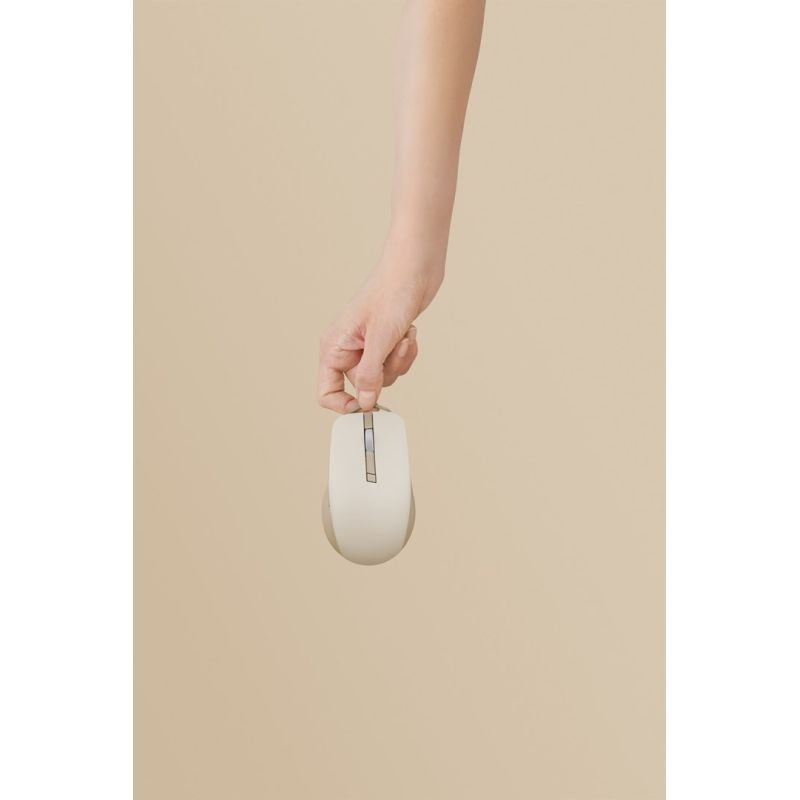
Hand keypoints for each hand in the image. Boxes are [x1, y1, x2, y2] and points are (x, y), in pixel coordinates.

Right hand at [317, 238, 443, 412]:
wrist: (415, 269)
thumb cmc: (392, 292)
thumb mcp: (380, 340)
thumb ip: (369, 375)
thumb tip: (364, 403)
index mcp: (334, 347)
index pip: (326, 391)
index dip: (344, 404)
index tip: (366, 405)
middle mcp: (347, 349)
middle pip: (362, 387)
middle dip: (384, 373)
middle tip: (393, 349)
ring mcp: (367, 346)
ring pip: (383, 377)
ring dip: (399, 361)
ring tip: (403, 335)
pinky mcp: (385, 343)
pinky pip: (396, 365)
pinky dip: (406, 353)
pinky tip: (408, 333)